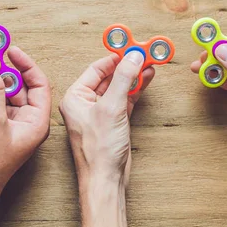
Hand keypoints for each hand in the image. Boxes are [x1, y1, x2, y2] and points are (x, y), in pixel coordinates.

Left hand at [59, 52, 154, 187]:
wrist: (105, 179)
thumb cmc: (98, 150)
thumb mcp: (112, 108)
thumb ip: (123, 80)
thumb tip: (134, 57)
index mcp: (75, 98)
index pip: (96, 69)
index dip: (115, 57)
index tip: (132, 47)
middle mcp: (85, 104)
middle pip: (108, 76)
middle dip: (127, 65)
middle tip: (145, 53)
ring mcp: (100, 113)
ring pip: (118, 87)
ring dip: (134, 76)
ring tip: (150, 63)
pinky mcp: (113, 122)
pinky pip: (125, 99)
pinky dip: (136, 90)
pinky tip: (147, 79)